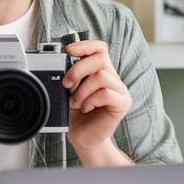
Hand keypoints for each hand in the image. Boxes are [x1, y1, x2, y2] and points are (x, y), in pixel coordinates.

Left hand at [62, 40, 132, 164]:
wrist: (83, 138)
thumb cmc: (76, 115)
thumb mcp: (69, 91)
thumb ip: (70, 76)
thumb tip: (61, 64)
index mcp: (100, 71)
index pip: (99, 48)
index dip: (85, 45)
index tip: (69, 50)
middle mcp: (112, 78)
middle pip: (100, 58)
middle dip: (78, 69)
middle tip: (67, 84)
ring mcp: (119, 90)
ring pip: (102, 76)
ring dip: (83, 90)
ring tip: (76, 102)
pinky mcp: (122, 103)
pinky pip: (106, 93)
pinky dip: (91, 100)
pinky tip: (87, 108)